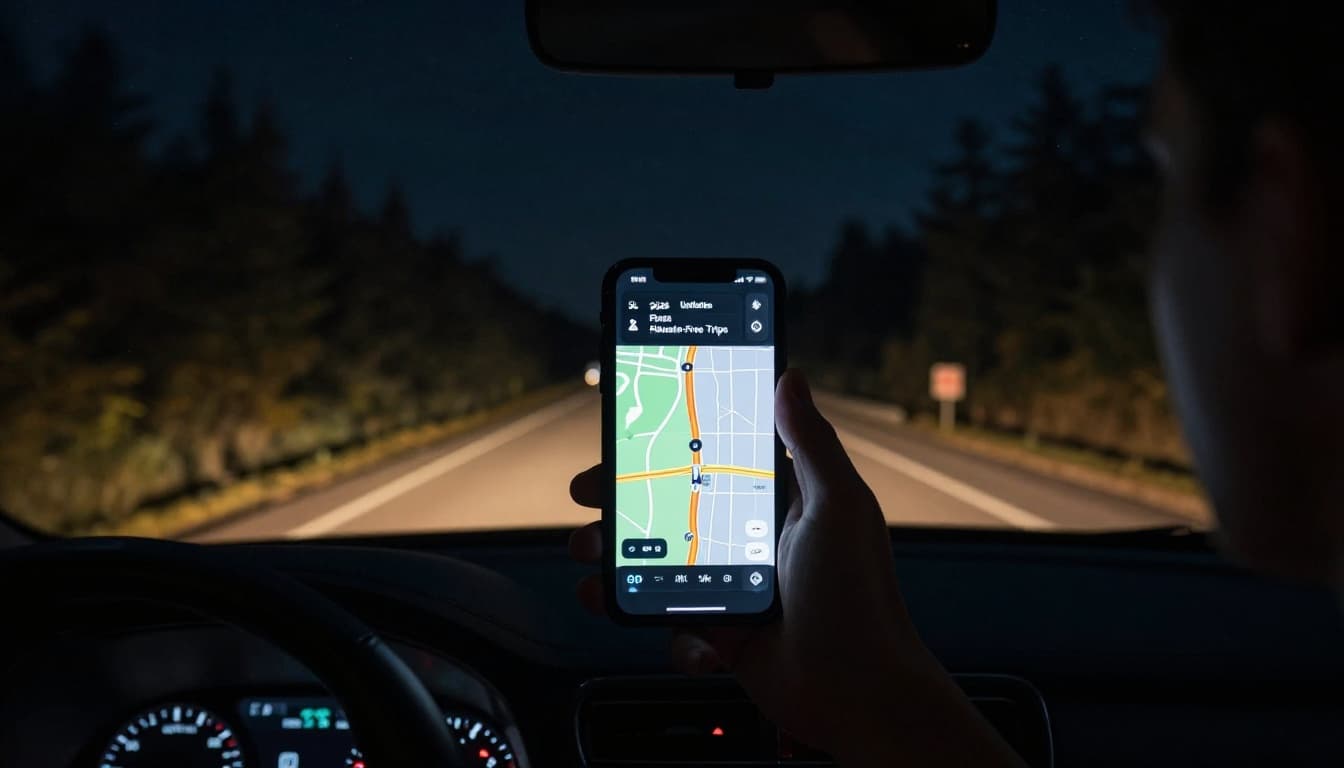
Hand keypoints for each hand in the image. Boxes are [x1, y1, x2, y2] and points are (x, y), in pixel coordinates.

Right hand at [569, 370, 1024, 765]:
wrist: (856, 691)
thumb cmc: (860, 597)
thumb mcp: (839, 506)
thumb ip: (811, 442)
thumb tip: (791, 376)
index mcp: (778, 501)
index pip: (711, 457)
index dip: (667, 443)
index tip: (627, 433)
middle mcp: (750, 538)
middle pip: (670, 505)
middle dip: (622, 499)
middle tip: (586, 493)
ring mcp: (730, 584)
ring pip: (657, 560)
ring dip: (614, 556)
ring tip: (589, 559)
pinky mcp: (718, 629)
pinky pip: (668, 618)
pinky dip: (649, 618)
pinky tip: (643, 616)